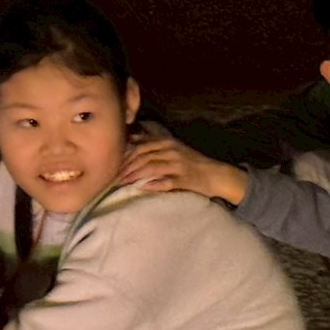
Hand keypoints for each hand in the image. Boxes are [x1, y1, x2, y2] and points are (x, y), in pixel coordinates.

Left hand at [118, 138, 248, 203]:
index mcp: (167, 143)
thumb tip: (131, 140)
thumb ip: (154, 145)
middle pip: (142, 157)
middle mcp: (171, 151)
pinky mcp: (184, 180)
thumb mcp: (173, 149)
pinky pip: (166, 182)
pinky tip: (143, 188)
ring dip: (134, 176)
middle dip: (126, 167)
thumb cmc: (192, 164)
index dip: (124, 156)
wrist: (217, 174)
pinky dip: (153, 185)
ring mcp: (178, 165)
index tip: (111, 166)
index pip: (140, 147)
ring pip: (151, 168)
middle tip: (112, 178)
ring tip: (122, 184)